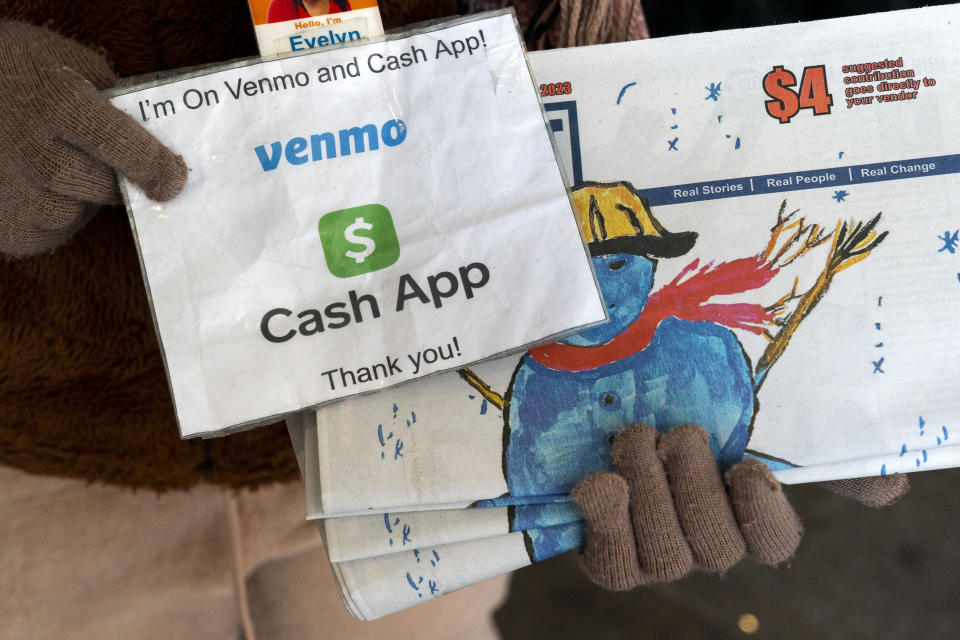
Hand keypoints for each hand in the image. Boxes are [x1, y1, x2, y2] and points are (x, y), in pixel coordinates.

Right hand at [0, 21, 186, 256]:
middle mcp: (30, 148)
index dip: (154, 166)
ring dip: (78, 199)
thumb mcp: (69, 62)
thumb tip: (160, 139)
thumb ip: (114, 99)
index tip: (175, 179)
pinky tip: (38, 191)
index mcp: (56, 101)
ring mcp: (7, 187)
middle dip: (114, 181)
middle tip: (108, 167)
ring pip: (69, 214)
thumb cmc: (21, 71)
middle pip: (98, 185)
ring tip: (62, 171)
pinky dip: (51, 219)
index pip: (118, 143)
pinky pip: (43, 234)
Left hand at [572, 423, 908, 589]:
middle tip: (679, 435)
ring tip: (636, 439)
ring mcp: (654, 555)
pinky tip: (600, 482)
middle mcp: (703, 543)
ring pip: (665, 556)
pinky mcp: (608, 554)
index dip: (764, 514)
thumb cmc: (683, 410)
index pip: (773, 541)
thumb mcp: (746, 415)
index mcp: (744, 514)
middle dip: (696, 486)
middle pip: (714, 546)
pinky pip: (611, 563)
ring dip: (650, 490)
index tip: (748, 468)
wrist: (605, 407)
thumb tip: (890, 489)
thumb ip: (810, 448)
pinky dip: (606, 520)